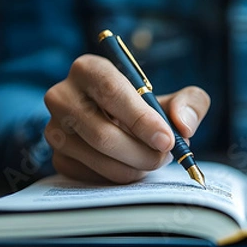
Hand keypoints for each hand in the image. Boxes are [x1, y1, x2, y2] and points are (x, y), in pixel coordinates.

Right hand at [44, 54, 209, 183]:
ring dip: (136, 167)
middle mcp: (63, 96)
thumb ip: (191, 103)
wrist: (124, 126)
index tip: (167, 140)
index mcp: (89, 69)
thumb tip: (183, 126)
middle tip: (164, 156)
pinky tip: (131, 164)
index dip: (142, 120)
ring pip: (100, 160)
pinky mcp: (58, 157)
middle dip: (143, 153)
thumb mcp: (175, 98)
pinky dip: (121, 176)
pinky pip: (93, 177)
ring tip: (152, 158)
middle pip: (103, 134)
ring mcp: (55, 129)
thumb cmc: (148, 108)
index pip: (112, 93)